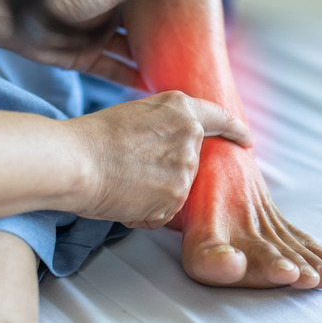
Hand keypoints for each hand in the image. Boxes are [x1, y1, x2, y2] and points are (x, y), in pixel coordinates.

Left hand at [7, 0, 207, 87]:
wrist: (20, 13)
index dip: (177, 10)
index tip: (205, 25)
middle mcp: (111, 12)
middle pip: (145, 30)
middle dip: (168, 42)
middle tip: (197, 58)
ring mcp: (98, 36)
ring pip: (131, 54)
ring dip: (151, 64)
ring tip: (180, 78)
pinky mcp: (84, 58)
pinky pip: (112, 71)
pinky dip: (130, 80)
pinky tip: (152, 89)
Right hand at [64, 91, 251, 228]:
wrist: (75, 161)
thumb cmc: (91, 138)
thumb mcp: (133, 113)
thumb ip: (162, 123)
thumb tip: (169, 140)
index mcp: (180, 108)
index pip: (219, 118)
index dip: (235, 130)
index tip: (245, 140)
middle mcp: (190, 136)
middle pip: (190, 163)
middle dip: (168, 172)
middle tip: (132, 170)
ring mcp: (185, 169)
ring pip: (176, 191)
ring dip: (152, 194)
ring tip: (122, 183)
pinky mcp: (175, 198)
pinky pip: (163, 214)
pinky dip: (144, 213)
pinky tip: (122, 199)